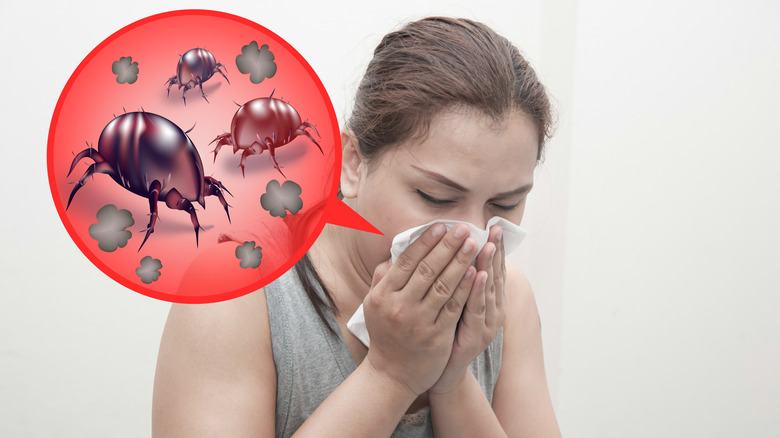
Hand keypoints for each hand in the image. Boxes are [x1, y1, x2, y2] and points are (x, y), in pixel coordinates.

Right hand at [363, 223, 479, 394]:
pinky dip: (465, 288)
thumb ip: (383, 277)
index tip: (441, 226)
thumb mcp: (374, 304)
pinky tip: (476, 272)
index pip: (407, 261)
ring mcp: (418, 322)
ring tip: (474, 244)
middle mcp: (399, 306)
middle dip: (447, 246)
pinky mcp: (436, 336)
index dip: (425, 242)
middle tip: (464, 228)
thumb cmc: (386, 334)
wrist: (392, 374)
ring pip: (442, 285)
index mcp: (383, 294)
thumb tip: (396, 251)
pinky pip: (453, 307)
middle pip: (427, 269)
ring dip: (460, 262)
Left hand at [429, 225, 505, 393]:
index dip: (494, 246)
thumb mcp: (451, 301)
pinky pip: (477, 309)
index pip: (492, 266)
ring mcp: (487, 323)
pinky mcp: (476, 335)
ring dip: (488, 266)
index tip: (493, 224)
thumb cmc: (445, 331)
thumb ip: (453, 277)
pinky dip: (477, 291)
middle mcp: (492, 308)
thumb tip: (447, 248)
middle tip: (495, 228)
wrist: (442, 371)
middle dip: (495, 250)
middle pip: (495, 274)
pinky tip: (476, 275)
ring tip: (487, 245)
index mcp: (487, 298)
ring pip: (489, 290)